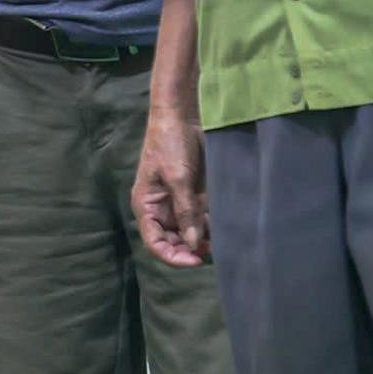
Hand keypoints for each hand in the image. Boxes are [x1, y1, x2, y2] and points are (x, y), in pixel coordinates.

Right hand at [131, 108, 209, 265]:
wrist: (182, 114)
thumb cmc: (170, 144)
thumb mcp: (177, 178)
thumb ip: (186, 211)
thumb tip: (194, 244)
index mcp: (147, 206)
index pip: (155, 243)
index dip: (173, 256)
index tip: (196, 259)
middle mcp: (161, 209)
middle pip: (174, 241)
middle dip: (191, 248)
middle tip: (213, 250)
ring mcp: (179, 202)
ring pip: (190, 231)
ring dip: (204, 237)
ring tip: (221, 237)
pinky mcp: (195, 194)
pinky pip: (202, 217)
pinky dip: (212, 224)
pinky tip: (225, 224)